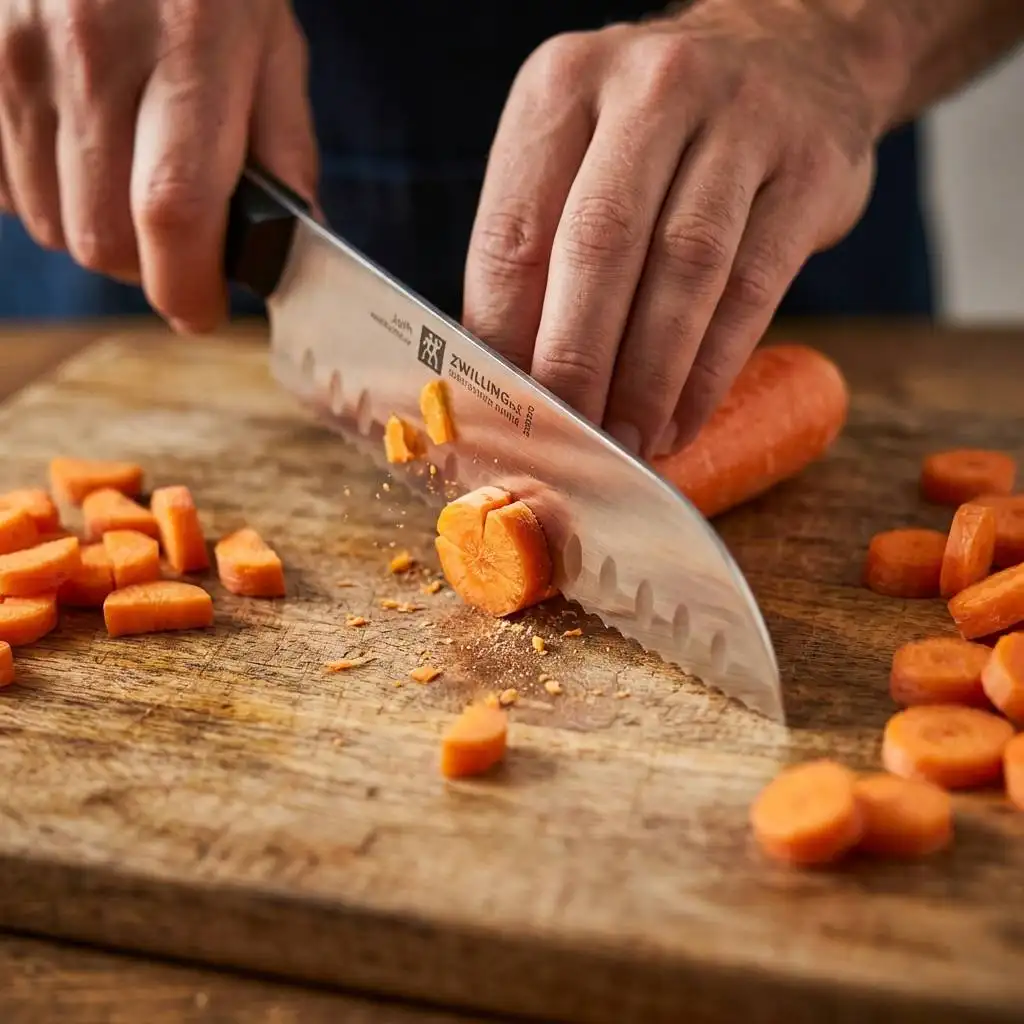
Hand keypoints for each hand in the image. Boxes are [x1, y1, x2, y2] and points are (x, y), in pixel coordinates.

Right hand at [0, 0, 316, 331]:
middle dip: (148, 268)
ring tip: (128, 179)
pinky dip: (42, 192)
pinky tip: (77, 152)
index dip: (187, 285)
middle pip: (102, 238)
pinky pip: (1, 182)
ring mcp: (16, 53)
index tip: (203, 309)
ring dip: (97, 229)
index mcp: (190, 48)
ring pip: (49, 221)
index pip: (174, 209)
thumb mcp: (270, 40)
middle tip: (179, 243)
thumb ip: (284, 148)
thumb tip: (283, 248)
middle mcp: (92, 51)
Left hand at [463, 0, 898, 456]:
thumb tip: (508, 374)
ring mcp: (741, 119)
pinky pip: (752, 288)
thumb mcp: (583, 153)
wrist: (795, 53)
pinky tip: (683, 418)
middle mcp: (651, 88)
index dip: (504, 335)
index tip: (505, 408)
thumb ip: (541, 247)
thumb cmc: (660, 134)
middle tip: (568, 438)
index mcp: (565, 86)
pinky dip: (710, 370)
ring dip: (648, 378)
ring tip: (628, 442)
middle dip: (576, 363)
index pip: (515, 231)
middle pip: (598, 246)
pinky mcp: (811, 167)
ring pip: (681, 270)